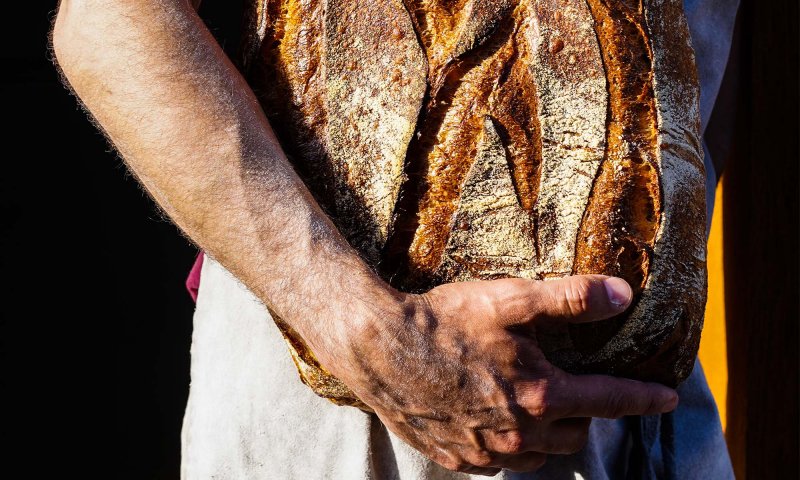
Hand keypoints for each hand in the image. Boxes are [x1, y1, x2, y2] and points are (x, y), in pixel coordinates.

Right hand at [324, 275, 677, 475]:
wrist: (378, 349)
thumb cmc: (444, 320)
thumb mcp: (508, 299)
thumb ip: (569, 299)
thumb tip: (622, 296)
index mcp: (540, 395)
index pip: (609, 402)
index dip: (644, 399)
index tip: (667, 398)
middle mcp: (519, 433)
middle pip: (577, 434)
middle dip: (587, 413)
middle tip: (578, 388)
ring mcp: (487, 452)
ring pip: (540, 454)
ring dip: (549, 432)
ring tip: (538, 405)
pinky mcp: (459, 460)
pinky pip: (501, 462)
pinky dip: (511, 444)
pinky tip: (496, 418)